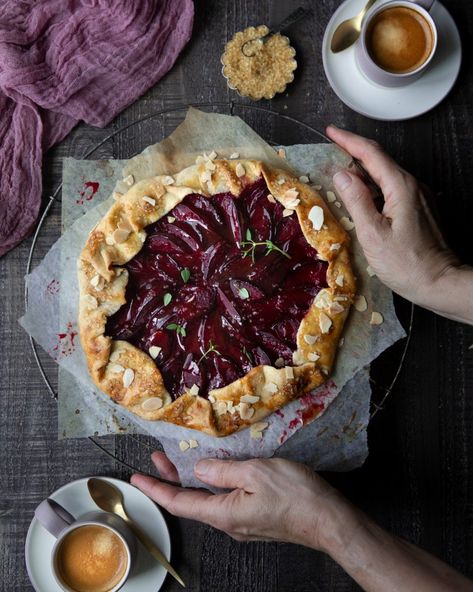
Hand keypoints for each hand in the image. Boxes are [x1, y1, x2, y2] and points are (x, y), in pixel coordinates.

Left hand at [131, 453, 355, 550]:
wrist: (327, 520)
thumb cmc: (294, 495)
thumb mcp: (255, 473)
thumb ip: (222, 470)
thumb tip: (198, 468)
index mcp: (222, 513)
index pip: (178, 502)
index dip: (155, 489)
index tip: (138, 479)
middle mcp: (228, 522)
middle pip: (190, 501)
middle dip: (171, 479)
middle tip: (158, 458)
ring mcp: (242, 522)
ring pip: (207, 499)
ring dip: (191, 479)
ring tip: (182, 459)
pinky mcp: (254, 518)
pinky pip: (224, 500)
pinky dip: (211, 484)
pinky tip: (214, 470)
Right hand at [326, 125, 457, 308]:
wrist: (439, 282)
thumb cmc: (406, 264)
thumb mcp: (373, 234)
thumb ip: (356, 201)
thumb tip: (341, 175)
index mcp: (401, 187)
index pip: (371, 153)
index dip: (348, 140)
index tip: (331, 132)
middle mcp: (413, 186)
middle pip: (380, 160)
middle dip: (355, 152)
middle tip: (332, 150)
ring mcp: (419, 197)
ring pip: (387, 175)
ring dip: (364, 171)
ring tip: (342, 175)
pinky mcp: (419, 209)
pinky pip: (394, 189)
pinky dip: (375, 186)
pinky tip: (364, 197)